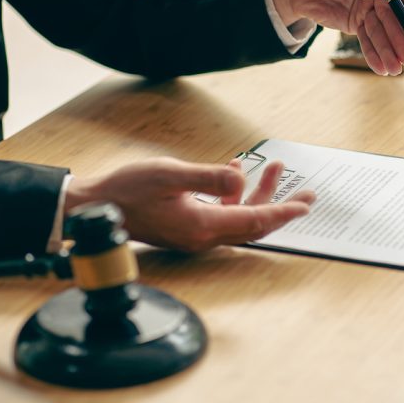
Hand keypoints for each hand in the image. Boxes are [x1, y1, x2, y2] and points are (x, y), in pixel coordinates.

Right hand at [65, 157, 313, 250]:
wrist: (96, 208)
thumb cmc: (128, 190)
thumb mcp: (170, 174)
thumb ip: (209, 178)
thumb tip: (240, 181)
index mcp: (203, 226)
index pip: (255, 221)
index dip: (283, 212)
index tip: (305, 206)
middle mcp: (204, 235)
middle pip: (255, 224)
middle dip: (282, 206)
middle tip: (307, 194)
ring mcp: (196, 233)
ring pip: (240, 216)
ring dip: (259, 193)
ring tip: (275, 167)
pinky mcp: (188, 226)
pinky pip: (223, 212)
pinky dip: (235, 194)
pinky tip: (235, 170)